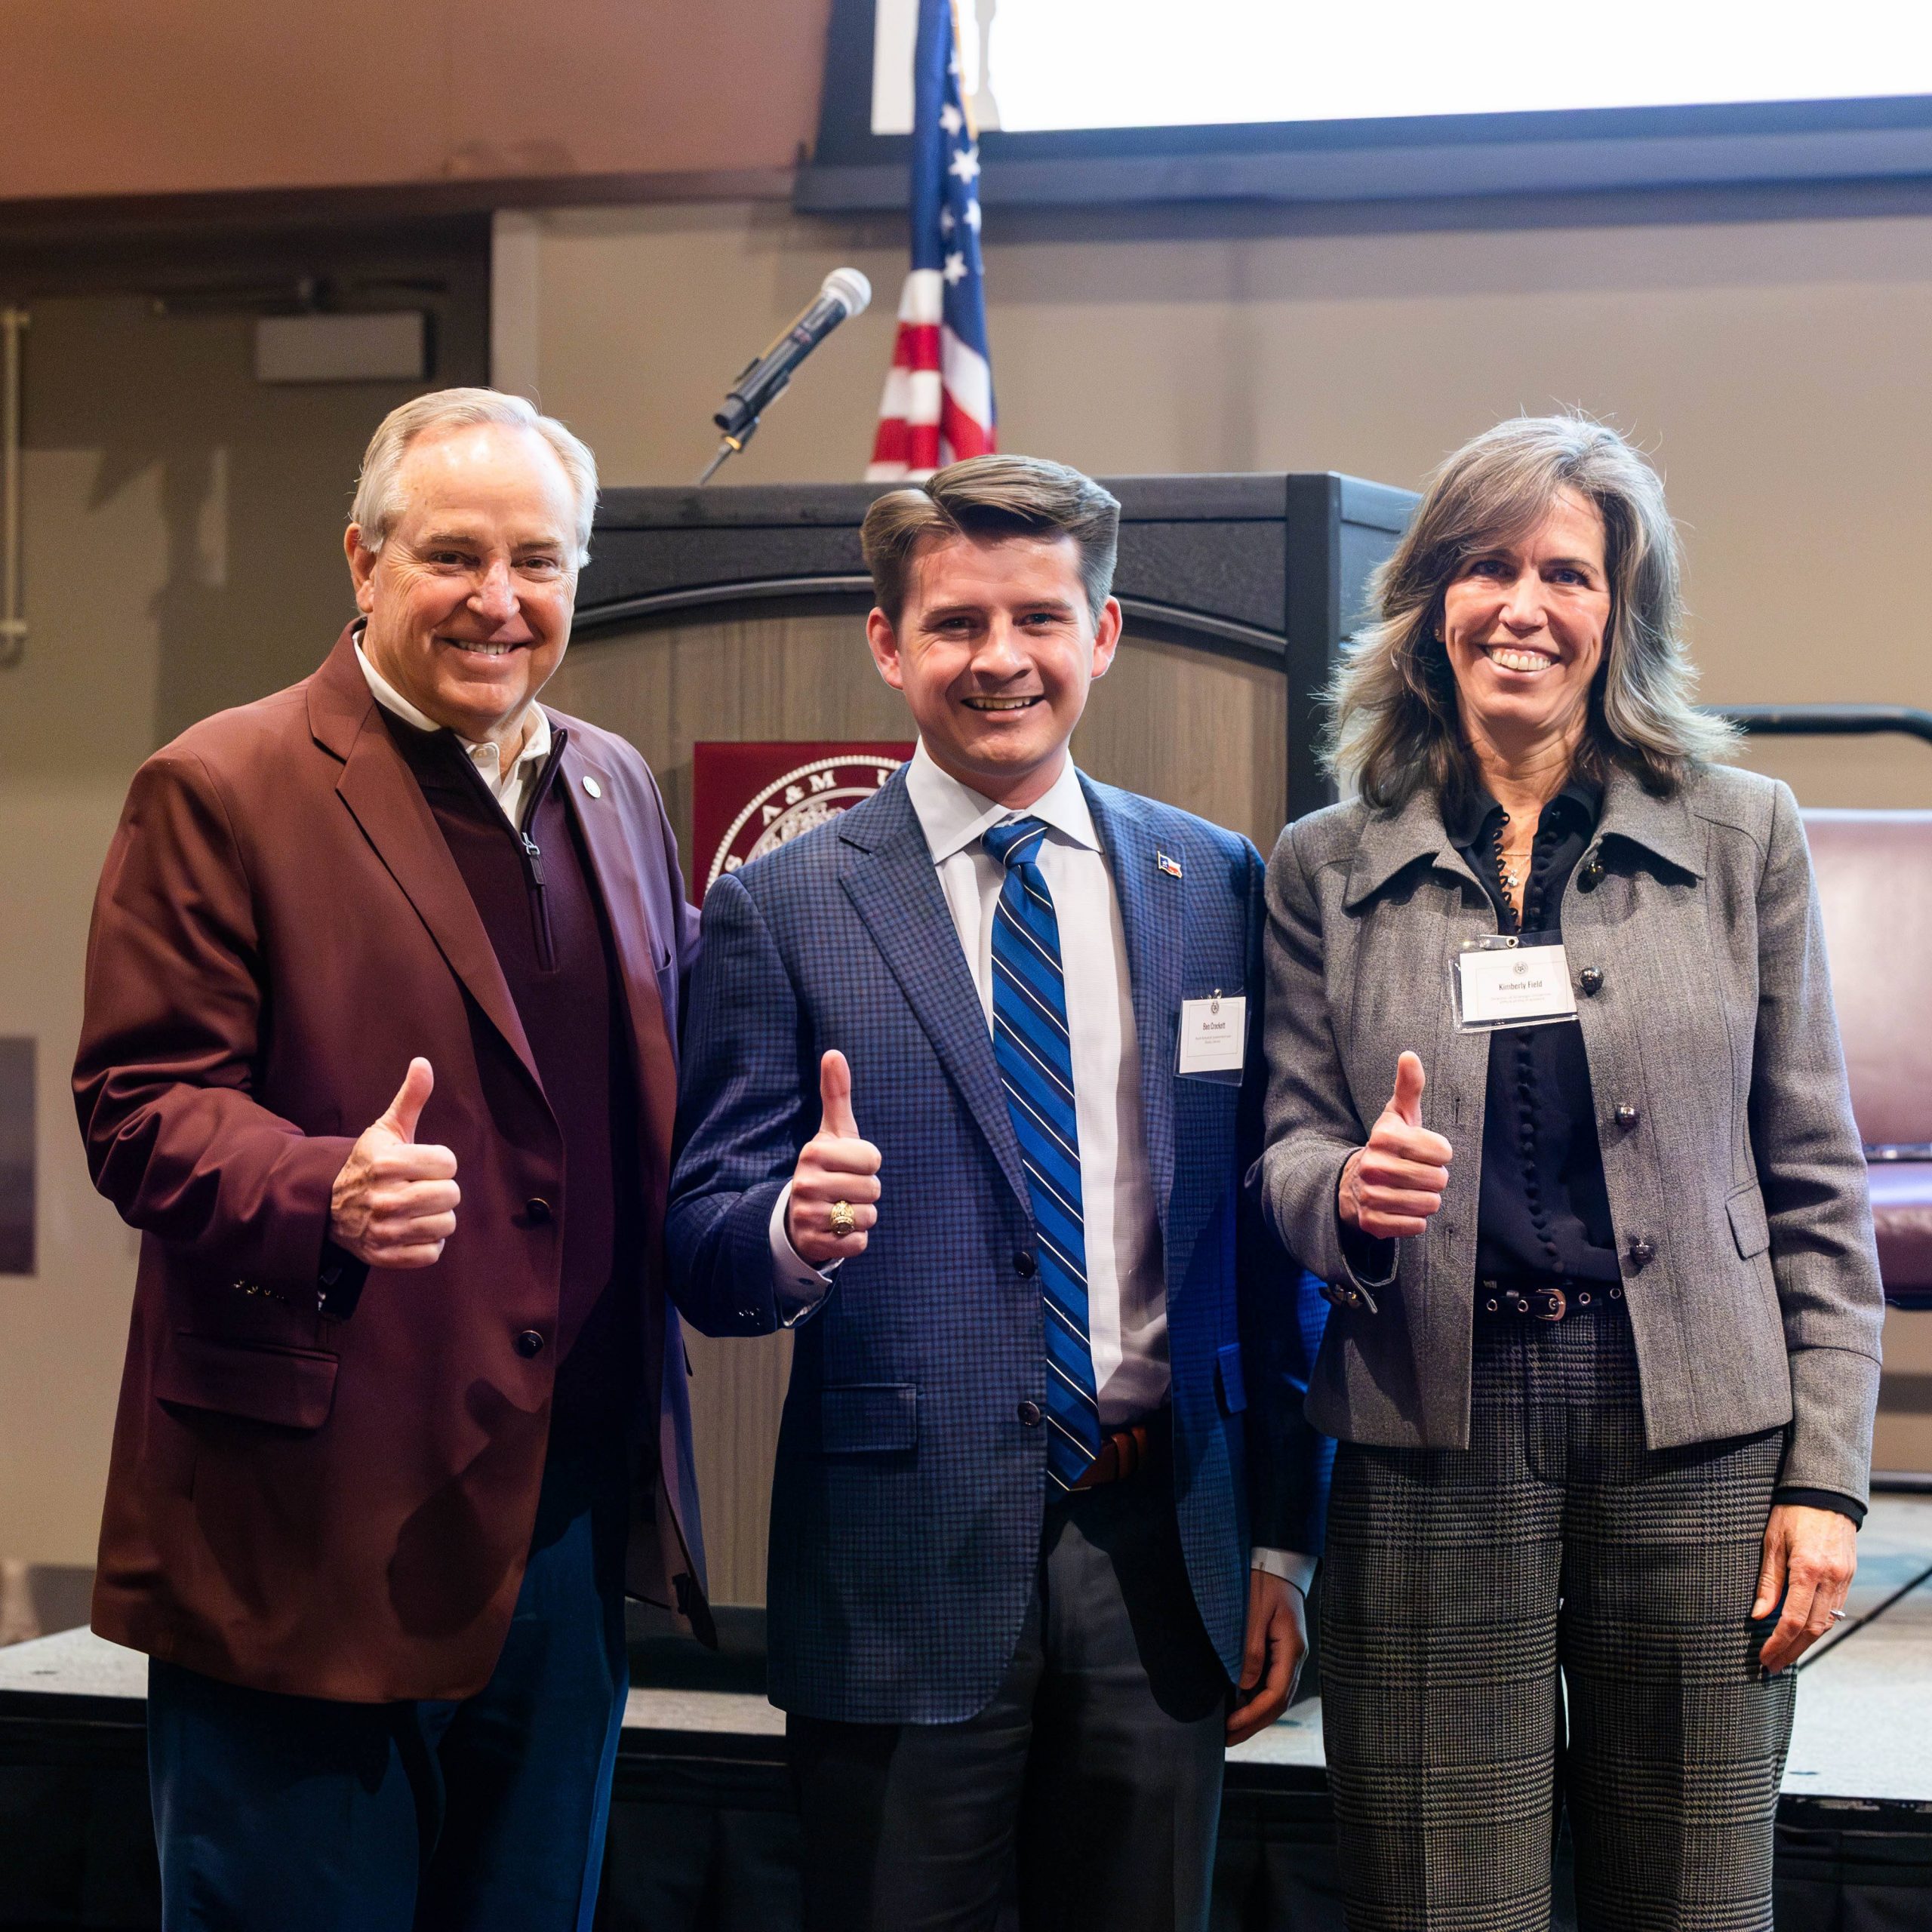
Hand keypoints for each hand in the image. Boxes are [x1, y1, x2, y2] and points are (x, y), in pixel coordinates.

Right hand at [328, 1059, 460, 1268]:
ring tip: (416, 1209)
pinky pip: (432, 1253)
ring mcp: (384, 1231)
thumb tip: (423, 1062)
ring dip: (437, 1217)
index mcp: (388, 1163)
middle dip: (441, 1189)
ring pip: (446, 1225)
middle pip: (451, 1195)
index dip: (440, 1162)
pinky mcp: (385, 1256)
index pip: (449, 1163)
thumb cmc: (368, 1163)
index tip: (421, 1163)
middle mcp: (385, 1198)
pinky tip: (411, 1230)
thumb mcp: (387, 1129)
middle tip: (419, 1187)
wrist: (328, 1206)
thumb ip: (410, 1098)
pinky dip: (427, 1243)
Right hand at [785, 1051, 881, 1266]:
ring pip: (868, 1217)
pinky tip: (838, 1230)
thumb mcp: (832, 1132)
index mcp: (814, 1152)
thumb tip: (834, 1052)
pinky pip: (858, 1244)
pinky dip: (855, 1239)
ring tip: (841, 1208)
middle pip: (873, 1190)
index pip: (873, 1159)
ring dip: (862, 1217)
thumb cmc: (826, 1167)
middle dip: (866, 1191)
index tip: (849, 1165)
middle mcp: (805, 1183)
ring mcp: (808, 1215)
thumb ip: (836, 1093)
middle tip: (845, 1189)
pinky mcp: (815, 1244)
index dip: (869, 1164)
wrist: (797, 1214)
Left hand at [1227, 1570, 1306, 1744]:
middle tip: (1227, 1740)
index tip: (1229, 1726)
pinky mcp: (1282, 1652)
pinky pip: (1273, 1685)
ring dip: (1256, 1717)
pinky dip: (1257, 1701)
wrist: (1278, 1562)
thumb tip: (1244, 1686)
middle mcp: (1295, 1657)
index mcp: (1292, 1649)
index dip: (1252, 1715)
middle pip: (1278, 1703)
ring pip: (1277, 1697)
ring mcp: (1291, 1656)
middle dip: (1253, 1724)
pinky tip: (1240, 1707)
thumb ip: (1250, 1649)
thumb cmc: (1265, 1582)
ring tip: (1231, 1731)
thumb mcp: (1254, 1611)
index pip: (1275, 1695)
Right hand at [1337, 1051, 1453, 1239]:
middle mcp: (1374, 1165)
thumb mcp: (1398, 1116)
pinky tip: (1401, 1207)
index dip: (1439, 1153)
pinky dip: (1414, 1220)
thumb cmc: (1388, 1147)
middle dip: (1434, 1178)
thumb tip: (1409, 1055)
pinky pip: (1416, 1225)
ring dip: (1425, 1199)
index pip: (1443, 1152)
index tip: (1423, 1152)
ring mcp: (1371, 1195)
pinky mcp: (1372, 1222)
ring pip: (1429, 1204)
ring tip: (1409, 1190)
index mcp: (1384, 1136)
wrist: (1353, 1183)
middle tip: (1416, 1173)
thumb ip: (1408, 1087)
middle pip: (1439, 1180)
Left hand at [1753, 1502, 1857, 1673]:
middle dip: (1792, 1651)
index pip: (1793, 1620)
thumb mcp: (1772, 1542)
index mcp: (1808, 1570)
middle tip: (1773, 1666)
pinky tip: (1803, 1632)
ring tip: (1785, 1655)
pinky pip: (1835, 1609)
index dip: (1778, 1643)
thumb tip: (1758, 1616)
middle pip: (1813, 1629)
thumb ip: (1768, 1581)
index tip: (1764, 1657)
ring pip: (1827, 1623)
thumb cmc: (1792, 1513)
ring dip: (1806, 1643)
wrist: (1826, 1493)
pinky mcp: (1848, 1576)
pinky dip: (1818, 1625)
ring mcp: (1843, 1579)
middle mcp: (1831, 1579)